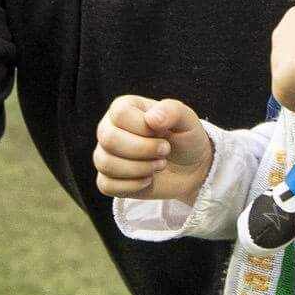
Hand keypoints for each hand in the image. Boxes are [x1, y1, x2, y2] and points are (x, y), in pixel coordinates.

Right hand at [95, 96, 214, 201]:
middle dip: (144, 150)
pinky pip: (107, 185)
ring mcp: (105, 155)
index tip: (163, 133)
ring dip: (141, 168)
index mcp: (123, 108)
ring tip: (159, 165)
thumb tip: (151, 118)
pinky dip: (133, 185)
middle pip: (109, 140)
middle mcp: (108, 129)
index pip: (121, 115)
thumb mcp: (187, 119)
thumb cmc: (185, 138)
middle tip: (165, 151)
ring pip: (107, 164)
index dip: (145, 129)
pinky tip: (148, 179)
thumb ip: (172, 111)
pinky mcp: (107, 180)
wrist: (190, 168)